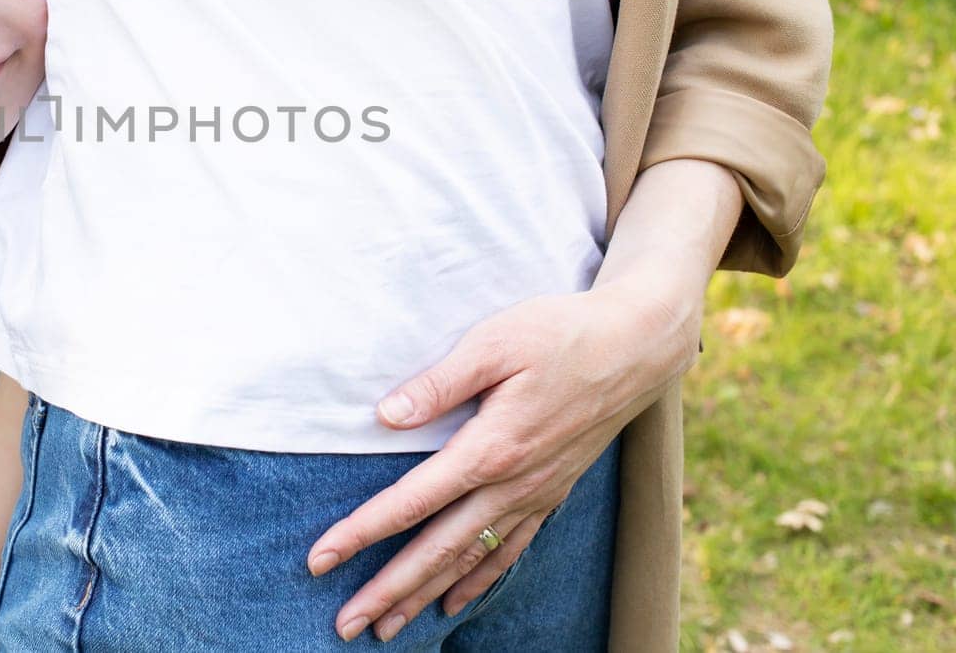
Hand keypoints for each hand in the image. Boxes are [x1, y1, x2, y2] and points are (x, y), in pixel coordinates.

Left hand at [306, 275, 700, 642]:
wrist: (637, 345)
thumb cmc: (559, 333)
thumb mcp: (493, 342)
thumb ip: (438, 383)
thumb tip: (385, 415)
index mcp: (490, 447)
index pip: (411, 502)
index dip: (361, 533)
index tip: (320, 560)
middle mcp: (512, 483)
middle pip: (437, 549)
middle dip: (388, 590)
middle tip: (344, 625)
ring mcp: (535, 493)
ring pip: (471, 560)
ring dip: (425, 596)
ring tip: (386, 629)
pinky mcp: (552, 492)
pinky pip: (510, 550)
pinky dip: (478, 581)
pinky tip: (454, 603)